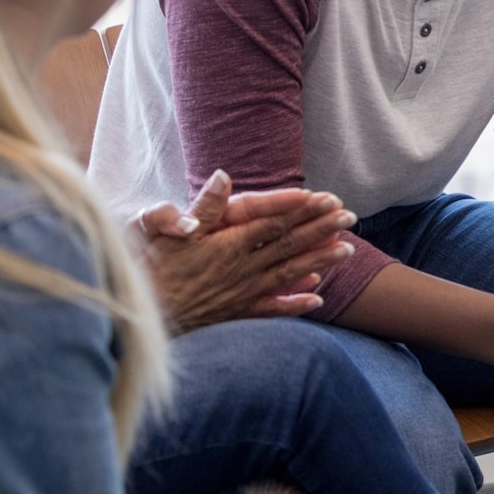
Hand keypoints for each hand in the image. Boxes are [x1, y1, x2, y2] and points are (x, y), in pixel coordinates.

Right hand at [135, 170, 356, 331]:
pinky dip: (296, 304)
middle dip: (322, 230)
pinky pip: (273, 308)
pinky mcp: (237, 314)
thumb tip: (223, 176)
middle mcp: (242, 268)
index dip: (302, 210)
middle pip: (289, 245)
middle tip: (350, 217)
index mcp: (229, 245)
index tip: (328, 199)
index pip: (274, 223)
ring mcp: (243, 293)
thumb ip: (203, 206)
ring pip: (289, 274)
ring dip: (320, 261)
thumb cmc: (152, 270)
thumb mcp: (169, 231)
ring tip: (347, 250)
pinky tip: (317, 298)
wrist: (143, 317)